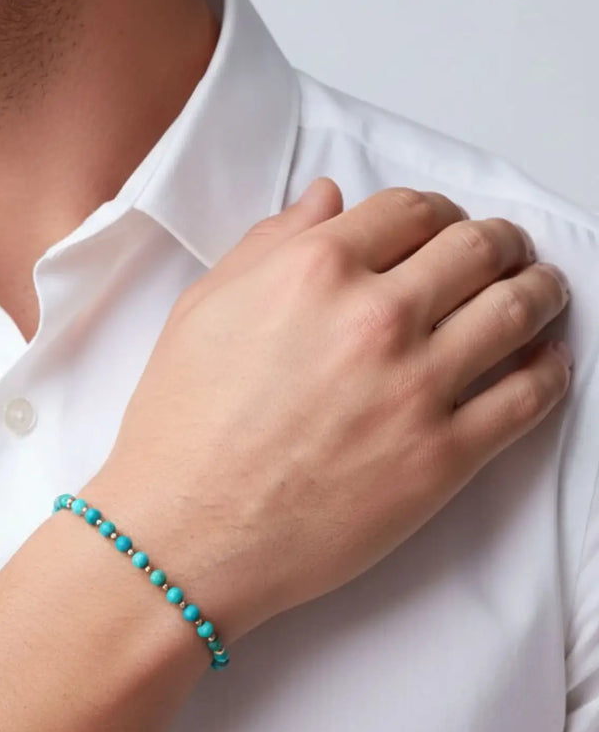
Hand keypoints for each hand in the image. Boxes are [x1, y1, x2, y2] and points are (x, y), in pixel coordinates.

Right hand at [85, 177, 572, 644]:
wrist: (184, 530)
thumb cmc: (181, 427)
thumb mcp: (202, 310)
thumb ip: (268, 244)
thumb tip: (325, 201)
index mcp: (313, 270)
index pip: (409, 210)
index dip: (435, 211)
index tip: (443, 225)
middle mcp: (374, 316)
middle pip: (477, 249)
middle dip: (500, 242)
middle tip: (505, 252)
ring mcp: (416, 387)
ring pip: (518, 311)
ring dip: (540, 290)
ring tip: (541, 292)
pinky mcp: (442, 456)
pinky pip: (527, 397)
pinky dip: (549, 370)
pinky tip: (546, 361)